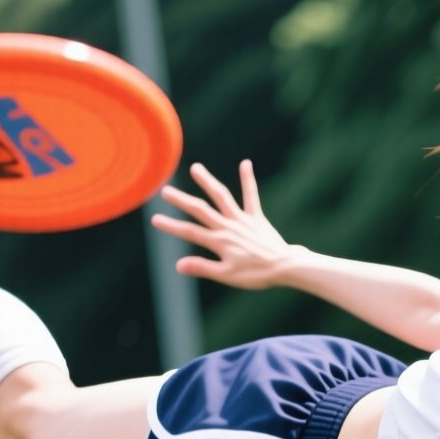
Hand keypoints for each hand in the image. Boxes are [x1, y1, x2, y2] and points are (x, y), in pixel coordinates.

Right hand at [152, 160, 292, 290]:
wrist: (285, 266)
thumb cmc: (256, 274)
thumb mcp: (227, 275)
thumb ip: (203, 268)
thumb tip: (177, 265)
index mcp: (220, 241)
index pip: (190, 232)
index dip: (171, 226)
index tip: (155, 219)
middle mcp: (228, 227)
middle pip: (201, 210)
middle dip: (182, 200)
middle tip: (165, 190)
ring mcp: (242, 220)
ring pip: (222, 197)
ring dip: (208, 182)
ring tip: (195, 168)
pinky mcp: (256, 217)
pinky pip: (251, 196)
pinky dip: (248, 179)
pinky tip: (245, 163)